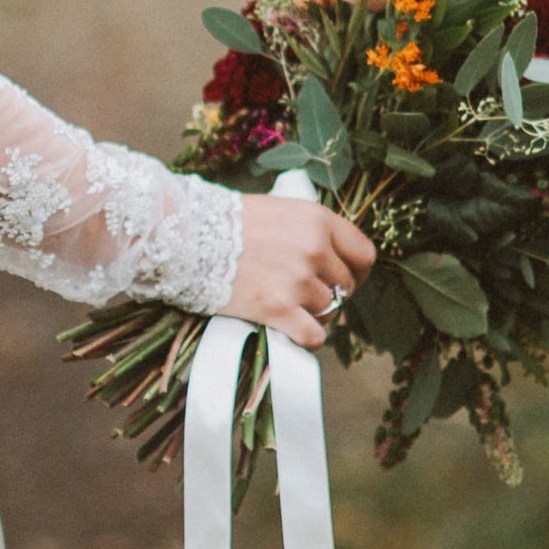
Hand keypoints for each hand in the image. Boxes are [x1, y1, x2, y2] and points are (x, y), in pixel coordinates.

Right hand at [224, 195, 374, 348]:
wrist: (185, 236)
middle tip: (308, 295)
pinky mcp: (278, 309)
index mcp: (318, 220)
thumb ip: (310, 232)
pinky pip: (313, 335)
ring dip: (313, 313)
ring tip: (291, 308)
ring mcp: (297, 281)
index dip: (358, 271)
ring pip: (328, 310)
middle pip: (346, 286)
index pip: (363, 254)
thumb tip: (330, 263)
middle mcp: (314, 249)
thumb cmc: (226, 221)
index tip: (347, 279)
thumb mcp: (279, 211)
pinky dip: (308, 337)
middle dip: (331, 293)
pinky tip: (295, 331)